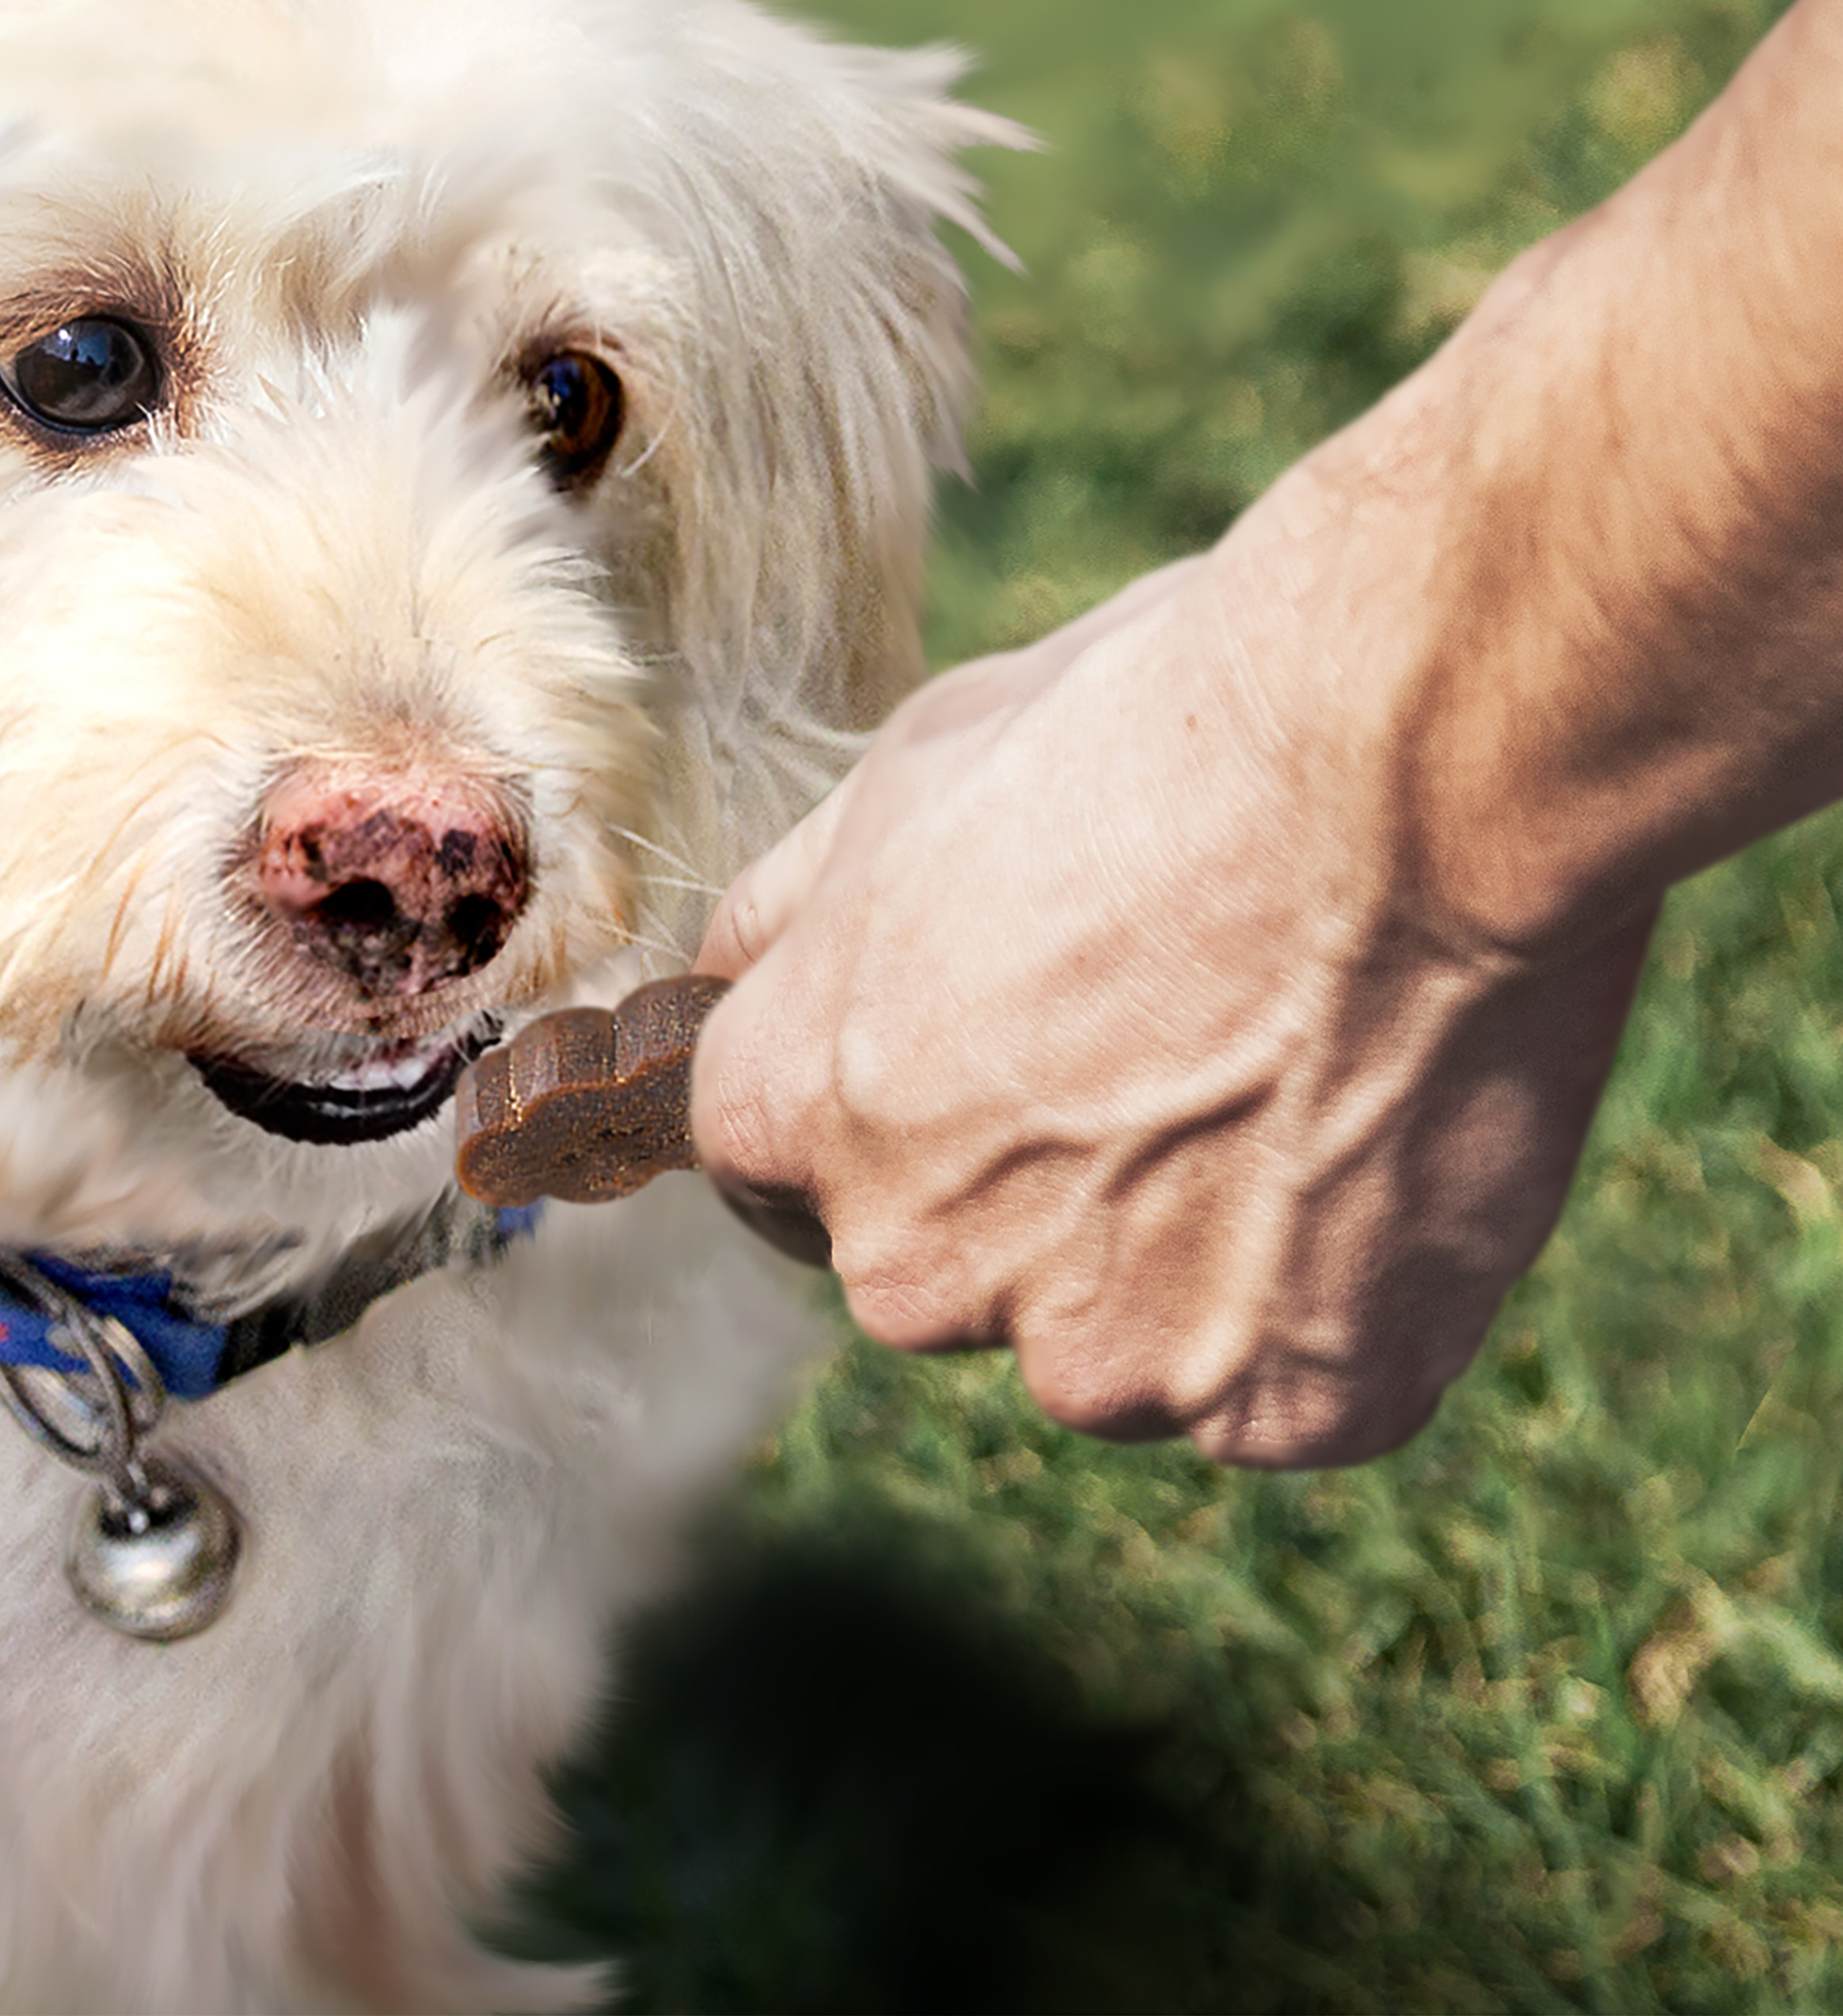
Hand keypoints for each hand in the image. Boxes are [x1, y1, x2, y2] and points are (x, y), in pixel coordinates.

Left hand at [690, 548, 1654, 1467]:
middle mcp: (918, 1270)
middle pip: (935, 1260)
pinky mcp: (1289, 1403)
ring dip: (1176, 1252)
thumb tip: (725, 980)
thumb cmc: (1157, 736)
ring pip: (1113, 1334)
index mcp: (799, 1116)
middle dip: (1016, 1183)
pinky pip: (1274, 1380)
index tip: (954, 1049)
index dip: (859, 1092)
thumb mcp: (907, 771)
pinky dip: (1321, 1300)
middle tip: (1157, 1041)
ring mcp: (1108, 1359)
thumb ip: (792, 917)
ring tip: (1285, 1081)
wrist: (1414, 770)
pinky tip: (1366, 1153)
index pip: (761, 1154)